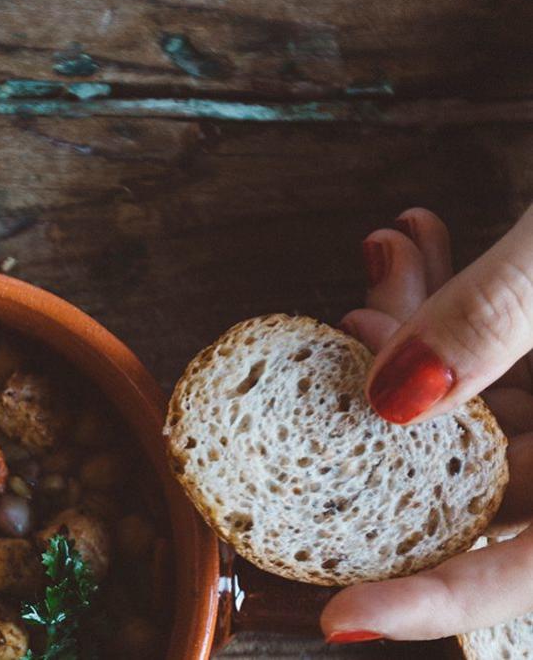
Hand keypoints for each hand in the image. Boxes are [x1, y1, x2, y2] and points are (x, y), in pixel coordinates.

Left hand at [321, 207, 532, 640]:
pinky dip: (454, 303)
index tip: (344, 617)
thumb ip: (503, 314)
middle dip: (398, 408)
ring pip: (486, 407)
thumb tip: (390, 393)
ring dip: (416, 333)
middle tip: (348, 329)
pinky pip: (509, 354)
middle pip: (489, 475)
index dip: (444, 596)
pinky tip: (418, 237)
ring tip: (391, 251)